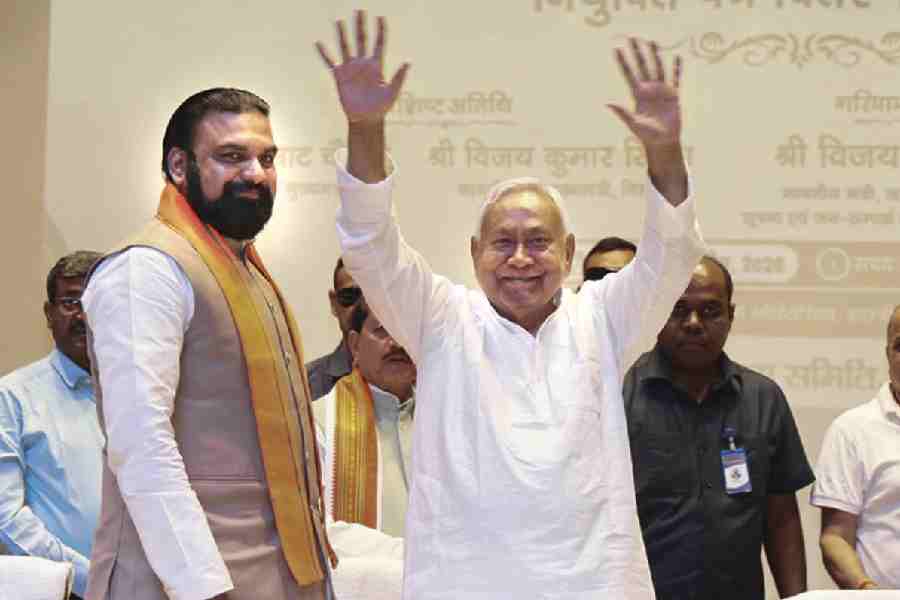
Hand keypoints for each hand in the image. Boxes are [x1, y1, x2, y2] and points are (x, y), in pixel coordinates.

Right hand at [316, 10, 409, 124]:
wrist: (366, 119)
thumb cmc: (381, 108)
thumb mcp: (392, 92)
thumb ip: (398, 77)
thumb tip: (408, 62)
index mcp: (376, 66)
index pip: (379, 43)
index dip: (381, 30)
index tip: (381, 17)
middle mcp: (363, 64)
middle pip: (362, 40)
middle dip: (361, 25)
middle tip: (360, 10)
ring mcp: (351, 69)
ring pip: (346, 47)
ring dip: (343, 34)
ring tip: (339, 20)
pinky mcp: (340, 77)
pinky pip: (331, 62)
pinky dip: (325, 53)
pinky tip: (319, 43)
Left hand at [608, 38, 681, 148]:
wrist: (663, 142)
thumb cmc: (647, 136)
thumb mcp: (634, 123)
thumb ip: (622, 112)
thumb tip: (606, 103)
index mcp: (638, 95)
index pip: (629, 74)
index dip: (622, 62)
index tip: (615, 48)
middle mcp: (648, 90)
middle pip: (642, 66)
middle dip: (637, 52)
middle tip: (632, 37)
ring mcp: (661, 91)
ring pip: (658, 68)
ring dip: (655, 55)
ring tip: (651, 41)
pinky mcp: (673, 96)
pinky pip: (676, 79)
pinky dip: (677, 69)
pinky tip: (677, 58)